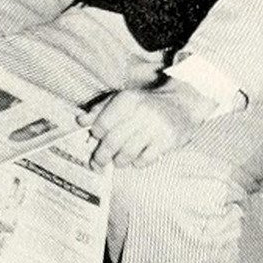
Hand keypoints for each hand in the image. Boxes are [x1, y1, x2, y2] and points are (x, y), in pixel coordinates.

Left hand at [77, 78, 216, 170]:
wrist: (182, 104)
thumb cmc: (146, 103)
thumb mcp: (123, 99)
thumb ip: (101, 109)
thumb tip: (80, 120)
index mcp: (128, 100)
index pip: (103, 123)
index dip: (96, 134)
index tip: (95, 139)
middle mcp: (141, 112)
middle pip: (113, 140)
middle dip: (102, 155)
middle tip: (97, 164)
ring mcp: (155, 127)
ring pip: (128, 152)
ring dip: (119, 161)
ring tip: (117, 161)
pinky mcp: (167, 141)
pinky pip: (145, 159)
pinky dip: (137, 163)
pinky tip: (135, 160)